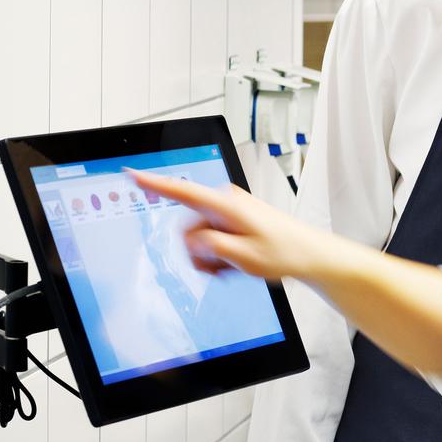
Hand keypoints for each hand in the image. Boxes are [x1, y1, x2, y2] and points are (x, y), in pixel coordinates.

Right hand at [127, 170, 319, 279]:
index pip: (183, 191)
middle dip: (198, 252)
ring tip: (232, 265)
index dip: (155, 184)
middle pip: (188, 227)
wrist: (309, 254)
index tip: (132, 174)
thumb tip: (192, 240)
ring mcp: (231, 210)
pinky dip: (218, 253)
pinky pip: (212, 237)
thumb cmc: (285, 251)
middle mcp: (227, 202)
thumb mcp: (243, 257)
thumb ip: (211, 246)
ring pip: (199, 236)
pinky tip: (235, 261)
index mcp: (227, 204)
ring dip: (209, 256)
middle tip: (221, 267)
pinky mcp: (234, 219)